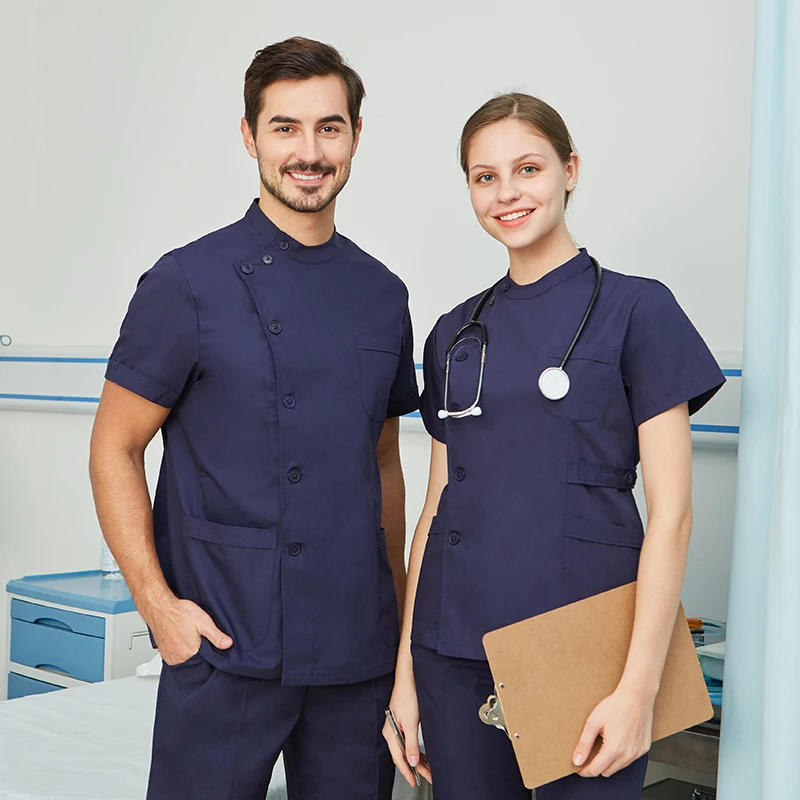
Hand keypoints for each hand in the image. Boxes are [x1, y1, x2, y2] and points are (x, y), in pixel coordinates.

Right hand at [147, 597, 232, 665]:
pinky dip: (181, 652)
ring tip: (190, 639)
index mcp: (190, 653)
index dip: (210, 655)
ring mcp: (170, 657)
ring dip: (190, 653)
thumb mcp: (203, 622)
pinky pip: (176, 658)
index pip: (205, 663)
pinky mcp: (164, 654)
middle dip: (200, 653)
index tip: (210, 647)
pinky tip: (182, 641)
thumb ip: (216, 636)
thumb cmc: (179, 613)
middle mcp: (179, 658)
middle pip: (195, 662)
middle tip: (199, 639)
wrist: (159, 608)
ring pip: (185, 660)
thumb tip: (228, 645)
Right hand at [382, 672, 432, 786]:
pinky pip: (409, 741)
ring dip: (418, 759)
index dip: (407, 772)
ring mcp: (398, 727)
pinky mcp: (404, 722)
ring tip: (429, 769)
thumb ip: (411, 744)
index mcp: (390, 733)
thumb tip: (413, 761)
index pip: (399, 758)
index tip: (415, 782)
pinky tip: (423, 754)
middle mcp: (392, 731)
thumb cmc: (407, 696)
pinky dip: (416, 749)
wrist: (408, 678)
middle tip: (428, 777)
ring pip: (407, 749)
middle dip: (416, 768)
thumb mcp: (411, 722)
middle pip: (404, 755)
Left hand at [572, 686, 653, 777]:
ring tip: (604, 744)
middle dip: (596, 766)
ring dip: (609, 762)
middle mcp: (627, 755)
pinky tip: (617, 741)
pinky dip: (621, 756)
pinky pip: (629, 760)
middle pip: (606, 772)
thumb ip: (584, 744)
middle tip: (589, 753)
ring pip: (618, 767)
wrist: (637, 696)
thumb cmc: (616, 705)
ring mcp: (637, 753)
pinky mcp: (644, 749)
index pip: (595, 770)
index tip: (578, 767)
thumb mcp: (593, 722)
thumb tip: (577, 760)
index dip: (584, 771)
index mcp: (613, 750)